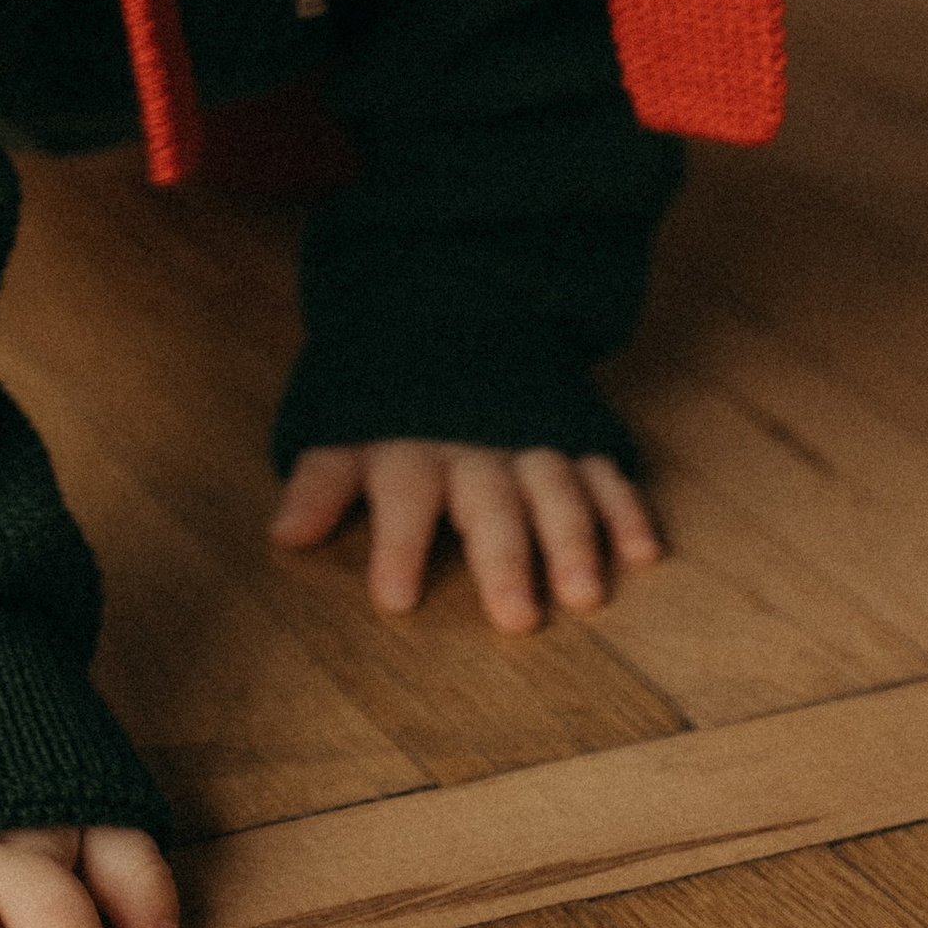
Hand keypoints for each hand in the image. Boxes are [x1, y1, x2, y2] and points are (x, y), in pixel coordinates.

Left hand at [272, 438, 659, 631]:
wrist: (454, 308)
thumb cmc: (393, 400)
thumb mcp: (346, 429)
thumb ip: (320, 483)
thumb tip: (283, 536)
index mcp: (413, 446)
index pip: (403, 495)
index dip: (398, 544)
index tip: (395, 599)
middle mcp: (475, 447)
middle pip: (490, 503)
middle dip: (503, 558)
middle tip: (515, 618)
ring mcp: (530, 441)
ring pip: (555, 488)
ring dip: (572, 539)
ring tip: (583, 595)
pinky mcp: (575, 438)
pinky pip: (604, 471)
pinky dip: (625, 508)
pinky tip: (643, 553)